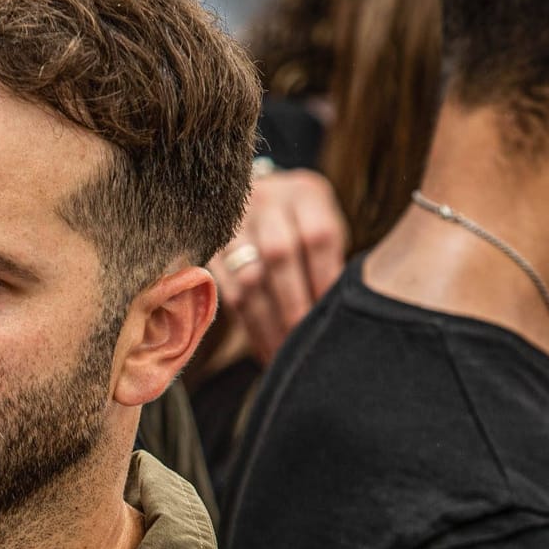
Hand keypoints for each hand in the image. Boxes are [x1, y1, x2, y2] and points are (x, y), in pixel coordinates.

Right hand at [210, 168, 346, 363]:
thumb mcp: (323, 226)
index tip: (330, 316)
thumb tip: (337, 315)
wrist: (256, 199)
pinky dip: (245, 324)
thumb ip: (330, 260)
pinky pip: (225, 291)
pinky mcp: (210, 250)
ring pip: (247, 277)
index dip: (323, 280)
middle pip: (278, 255)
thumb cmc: (303, 224)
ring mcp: (233, 224)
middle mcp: (266, 201)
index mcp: (305, 193)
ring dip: (265, 321)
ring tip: (280, 354)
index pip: (317, 236)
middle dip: (292, 305)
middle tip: (303, 341)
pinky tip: (261, 348)